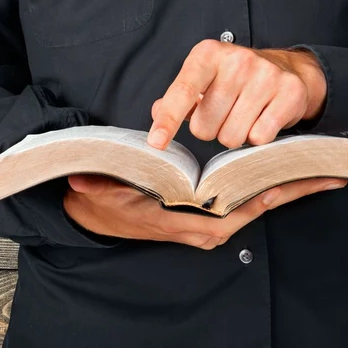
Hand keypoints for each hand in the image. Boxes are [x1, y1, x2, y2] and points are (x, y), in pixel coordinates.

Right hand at [64, 174, 346, 249]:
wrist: (96, 214)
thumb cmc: (103, 204)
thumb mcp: (99, 195)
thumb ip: (97, 188)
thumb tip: (83, 182)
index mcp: (176, 223)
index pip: (226, 216)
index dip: (258, 201)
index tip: (285, 184)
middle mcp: (196, 228)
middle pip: (248, 212)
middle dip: (283, 194)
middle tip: (319, 175)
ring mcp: (201, 224)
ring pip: (247, 210)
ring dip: (278, 192)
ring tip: (309, 173)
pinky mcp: (202, 217)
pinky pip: (239, 206)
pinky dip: (262, 192)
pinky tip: (278, 177)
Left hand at [147, 40, 326, 149]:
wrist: (286, 67)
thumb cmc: (232, 78)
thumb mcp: (200, 79)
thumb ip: (175, 98)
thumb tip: (156, 111)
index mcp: (207, 54)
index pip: (182, 92)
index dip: (168, 120)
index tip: (156, 142)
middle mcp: (237, 60)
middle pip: (204, 127)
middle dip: (209, 129)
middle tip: (223, 113)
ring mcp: (266, 75)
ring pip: (231, 137)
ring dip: (233, 135)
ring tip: (242, 114)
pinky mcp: (290, 93)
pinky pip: (259, 138)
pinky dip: (257, 136)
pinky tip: (262, 117)